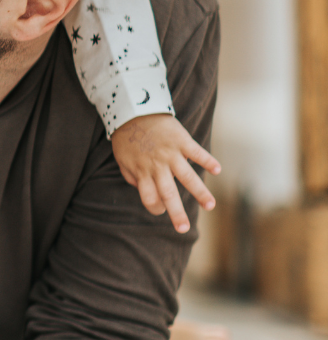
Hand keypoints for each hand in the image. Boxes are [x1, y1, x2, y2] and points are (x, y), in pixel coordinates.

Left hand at [112, 113, 219, 233]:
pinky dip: (207, 161)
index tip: (162, 210)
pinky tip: (217, 170)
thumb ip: (131, 176)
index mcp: (141, 172)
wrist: (134, 110)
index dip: (155, 207)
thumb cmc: (127, 138)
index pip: (149, 197)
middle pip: (168, 194)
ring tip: (210, 206)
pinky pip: (197, 153)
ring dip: (199, 193)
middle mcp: (157, 166)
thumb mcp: (122, 160)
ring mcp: (170, 154)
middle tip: (184, 229)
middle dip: (176, 213)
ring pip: (187, 177)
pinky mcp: (181, 140)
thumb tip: (141, 190)